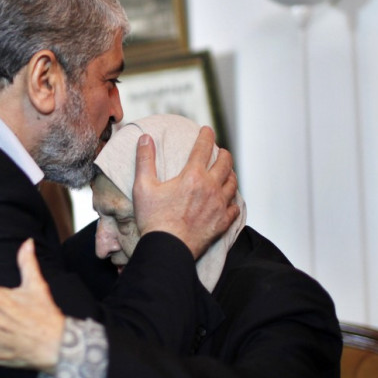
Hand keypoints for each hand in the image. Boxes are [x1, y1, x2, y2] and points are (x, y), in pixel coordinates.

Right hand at [132, 126, 238, 258]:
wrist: (168, 248)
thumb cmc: (153, 219)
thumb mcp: (143, 187)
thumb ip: (145, 160)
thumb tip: (145, 138)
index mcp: (192, 176)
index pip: (203, 148)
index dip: (206, 136)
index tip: (207, 129)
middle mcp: (210, 188)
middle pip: (225, 163)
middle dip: (223, 153)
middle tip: (220, 151)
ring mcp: (219, 206)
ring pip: (233, 183)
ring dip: (230, 174)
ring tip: (227, 172)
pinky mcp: (222, 222)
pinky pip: (234, 207)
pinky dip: (233, 200)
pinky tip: (229, 200)